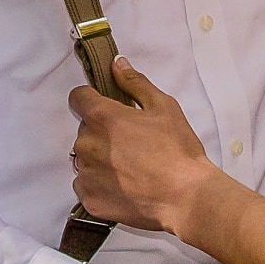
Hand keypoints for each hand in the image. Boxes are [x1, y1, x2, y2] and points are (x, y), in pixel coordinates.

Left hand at [68, 58, 220, 239]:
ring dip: (100, 160)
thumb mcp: (164, 107)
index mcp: (102, 117)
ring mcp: (86, 174)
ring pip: (85, 159)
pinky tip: (125, 187)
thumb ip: (135, 83)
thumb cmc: (178, 151)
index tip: (108, 108)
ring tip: (131, 169)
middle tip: (132, 144)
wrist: (186, 197)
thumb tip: (117, 64)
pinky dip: (100, 185)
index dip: (92, 99)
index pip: (78, 97)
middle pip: (85, 130)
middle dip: (103, 133)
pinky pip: (86, 186)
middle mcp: (87, 144)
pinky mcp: (89, 199)